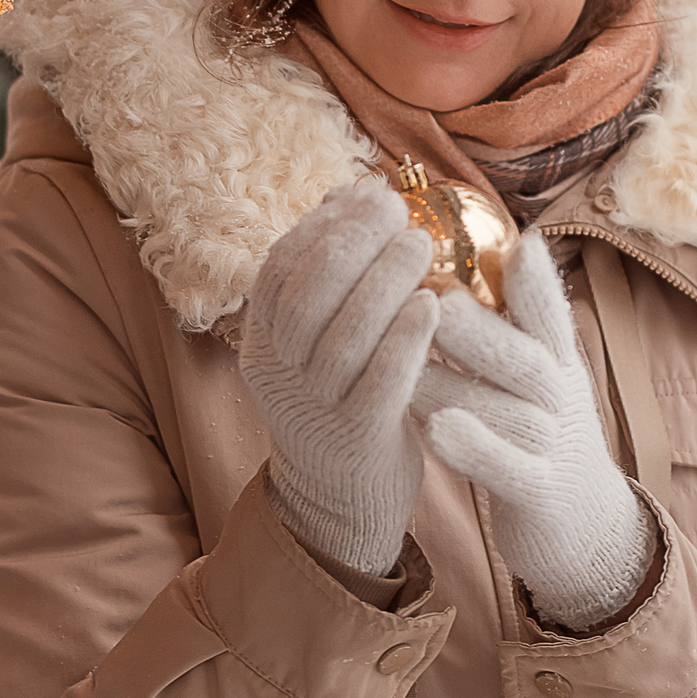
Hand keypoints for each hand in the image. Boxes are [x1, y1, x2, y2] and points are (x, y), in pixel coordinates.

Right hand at [240, 176, 439, 580]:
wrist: (340, 506)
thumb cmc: (342, 403)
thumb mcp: (315, 346)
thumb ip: (328, 283)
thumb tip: (349, 196)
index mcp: (263, 343)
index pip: (278, 269)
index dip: (321, 224)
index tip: (366, 191)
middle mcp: (279, 375)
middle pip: (305, 296)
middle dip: (350, 242)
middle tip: (395, 209)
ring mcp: (315, 410)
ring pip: (341, 336)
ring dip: (383, 282)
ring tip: (420, 246)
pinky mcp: (356, 441)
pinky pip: (379, 383)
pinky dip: (404, 339)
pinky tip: (433, 305)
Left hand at [412, 234, 652, 630]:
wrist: (585, 528)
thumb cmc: (543, 436)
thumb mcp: (543, 377)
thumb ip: (518, 326)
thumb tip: (501, 249)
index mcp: (559, 364)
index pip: (551, 315)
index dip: (538, 280)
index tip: (518, 239)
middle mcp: (561, 399)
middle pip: (527, 357)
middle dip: (483, 329)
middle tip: (436, 299)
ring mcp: (554, 448)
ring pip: (507, 412)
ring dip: (457, 387)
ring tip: (408, 369)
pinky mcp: (540, 494)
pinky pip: (507, 468)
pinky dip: (475, 449)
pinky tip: (436, 431)